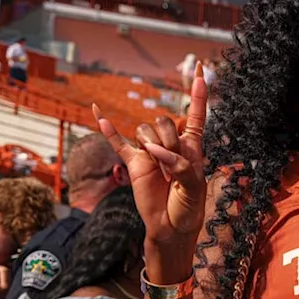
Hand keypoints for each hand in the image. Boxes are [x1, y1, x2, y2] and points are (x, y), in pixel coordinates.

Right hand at [95, 65, 207, 267]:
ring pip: (144, 130)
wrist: (171, 229)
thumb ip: (181, 166)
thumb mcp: (195, 187)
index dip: (199, 93)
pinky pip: (117, 142)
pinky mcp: (133, 164)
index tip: (202, 69)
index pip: (196, 113)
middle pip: (163, 121)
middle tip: (173, 163)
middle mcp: (170, 145)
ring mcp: (149, 153)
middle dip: (168, 139)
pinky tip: (96, 111)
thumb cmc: (188, 209)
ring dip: (151, 145)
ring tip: (159, 168)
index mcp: (192, 147)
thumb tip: (155, 153)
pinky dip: (107, 128)